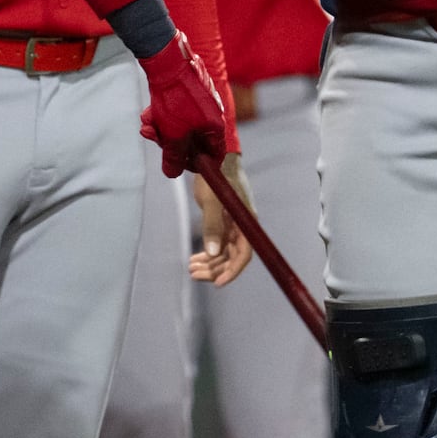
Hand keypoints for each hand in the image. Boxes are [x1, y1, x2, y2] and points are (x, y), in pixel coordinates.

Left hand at [138, 35, 228, 177]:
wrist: (166, 61)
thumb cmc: (175, 99)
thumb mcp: (173, 134)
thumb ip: (174, 157)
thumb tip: (172, 173)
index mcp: (215, 127)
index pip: (214, 156)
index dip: (196, 164)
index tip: (178, 164)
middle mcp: (212, 115)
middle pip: (193, 142)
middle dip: (170, 143)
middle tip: (154, 138)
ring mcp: (200, 104)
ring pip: (180, 127)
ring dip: (161, 129)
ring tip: (147, 124)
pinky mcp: (188, 94)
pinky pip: (176, 113)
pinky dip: (162, 116)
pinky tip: (148, 114)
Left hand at [188, 154, 254, 285]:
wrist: (213, 154)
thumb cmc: (215, 173)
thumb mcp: (211, 200)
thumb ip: (212, 226)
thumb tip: (213, 252)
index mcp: (245, 221)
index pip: (244, 253)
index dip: (233, 270)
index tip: (218, 283)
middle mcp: (241, 225)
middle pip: (232, 256)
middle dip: (215, 269)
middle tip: (194, 275)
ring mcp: (232, 224)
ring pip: (223, 252)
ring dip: (209, 263)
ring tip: (191, 269)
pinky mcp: (223, 221)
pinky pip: (217, 243)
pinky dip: (207, 252)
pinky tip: (194, 258)